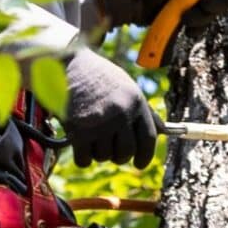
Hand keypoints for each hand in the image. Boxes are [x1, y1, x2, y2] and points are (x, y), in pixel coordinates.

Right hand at [61, 49, 158, 167]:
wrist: (65, 64)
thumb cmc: (97, 77)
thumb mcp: (125, 86)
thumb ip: (141, 110)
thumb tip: (161, 131)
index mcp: (135, 101)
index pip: (148, 138)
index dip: (145, 156)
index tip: (139, 164)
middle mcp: (120, 113)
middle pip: (126, 153)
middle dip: (118, 156)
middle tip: (109, 148)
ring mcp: (99, 123)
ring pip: (104, 157)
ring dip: (97, 152)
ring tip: (90, 134)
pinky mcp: (78, 131)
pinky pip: (84, 159)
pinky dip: (81, 156)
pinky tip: (78, 141)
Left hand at [95, 0, 227, 30]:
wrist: (134, 3)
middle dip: (215, 4)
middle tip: (201, 2)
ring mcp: (197, 2)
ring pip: (214, 16)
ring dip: (200, 17)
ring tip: (183, 12)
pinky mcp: (189, 18)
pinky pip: (203, 28)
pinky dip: (194, 28)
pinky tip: (182, 24)